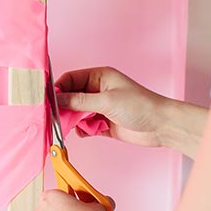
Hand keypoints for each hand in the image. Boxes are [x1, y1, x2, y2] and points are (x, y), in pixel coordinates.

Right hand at [55, 67, 174, 147]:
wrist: (161, 126)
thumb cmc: (140, 106)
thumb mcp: (106, 101)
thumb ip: (79, 101)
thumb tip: (56, 100)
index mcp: (99, 77)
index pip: (70, 79)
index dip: (58, 89)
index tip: (48, 102)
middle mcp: (97, 90)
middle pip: (70, 97)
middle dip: (64, 107)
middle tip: (55, 118)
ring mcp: (100, 107)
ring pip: (76, 113)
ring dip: (73, 121)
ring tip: (73, 127)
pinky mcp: (103, 124)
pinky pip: (84, 126)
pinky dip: (82, 130)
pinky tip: (86, 133)